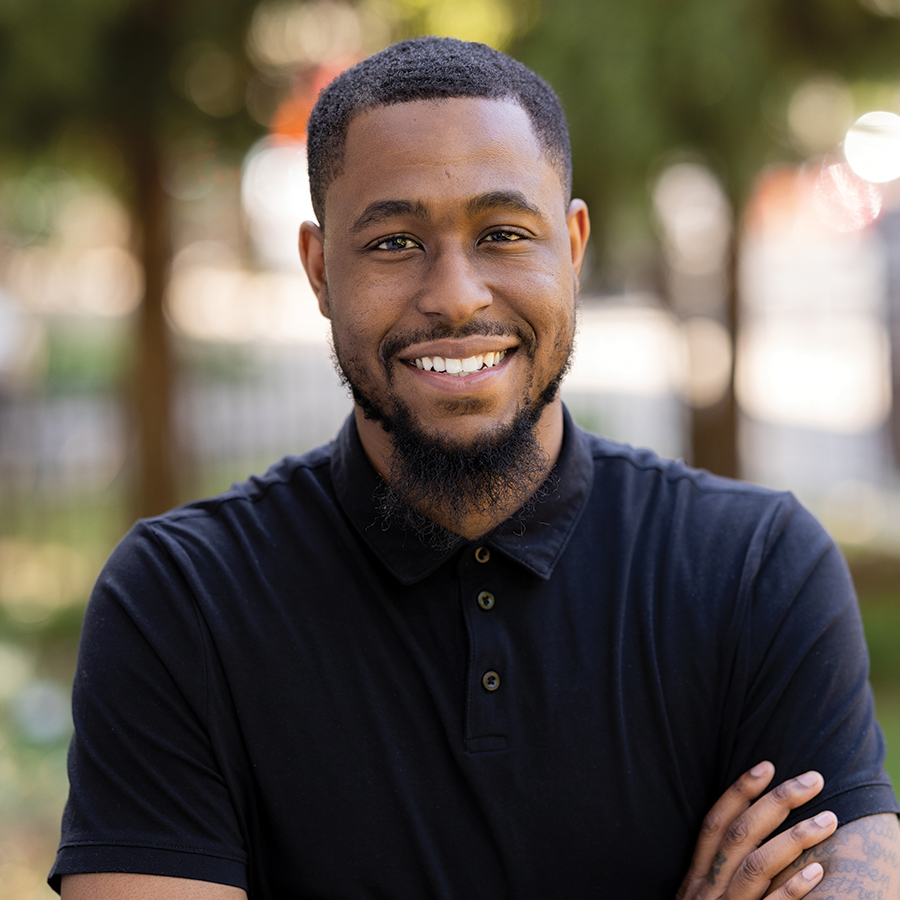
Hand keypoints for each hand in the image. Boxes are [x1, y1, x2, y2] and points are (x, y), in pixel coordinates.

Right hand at [677, 761, 837, 899]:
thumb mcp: (698, 899)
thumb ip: (714, 870)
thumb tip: (746, 833)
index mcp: (696, 875)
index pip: (715, 821)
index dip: (739, 791)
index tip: (767, 764)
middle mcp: (707, 888)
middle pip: (741, 833)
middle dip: (777, 801)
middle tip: (812, 778)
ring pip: (758, 865)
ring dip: (796, 838)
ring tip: (829, 818)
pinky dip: (793, 891)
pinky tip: (818, 873)